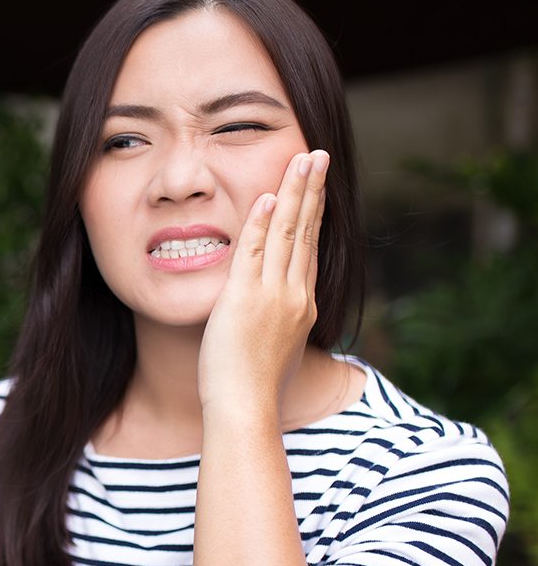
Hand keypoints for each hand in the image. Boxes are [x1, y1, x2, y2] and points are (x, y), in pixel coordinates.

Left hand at [198, 149, 328, 415]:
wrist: (246, 409)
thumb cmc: (255, 391)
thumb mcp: (276, 351)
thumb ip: (277, 327)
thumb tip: (272, 323)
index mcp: (302, 307)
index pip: (310, 250)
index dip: (314, 215)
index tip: (317, 187)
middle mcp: (295, 296)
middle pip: (307, 232)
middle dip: (313, 190)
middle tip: (318, 156)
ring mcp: (273, 296)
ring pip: (287, 233)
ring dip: (294, 193)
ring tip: (302, 159)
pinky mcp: (246, 299)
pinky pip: (255, 252)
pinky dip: (262, 223)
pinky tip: (269, 197)